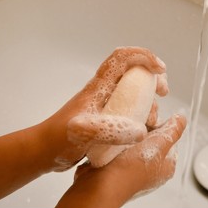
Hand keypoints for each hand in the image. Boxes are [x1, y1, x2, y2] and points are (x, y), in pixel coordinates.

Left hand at [39, 47, 168, 171]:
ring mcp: (107, 104)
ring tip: (153, 118)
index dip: (144, 56)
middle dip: (153, 77)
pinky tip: (145, 129)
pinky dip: (142, 115)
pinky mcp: (107, 117)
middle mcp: (105, 91)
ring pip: (135, 92)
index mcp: (100, 87)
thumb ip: (112, 131)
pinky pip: (130, 110)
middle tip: (163, 91)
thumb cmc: (59, 137)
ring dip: (149, 100)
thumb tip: (141, 131)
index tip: (159, 70)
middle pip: (134, 72)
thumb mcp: (85, 133)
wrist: (45, 150)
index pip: (122, 58)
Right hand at [55, 114, 186, 207]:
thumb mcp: (158, 144)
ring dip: (130, 132)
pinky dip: (118, 140)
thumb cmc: (131, 169)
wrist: (100, 185)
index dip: (160, 124)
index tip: (150, 117)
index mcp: (166, 165)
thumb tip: (183, 118)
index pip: (169, 137)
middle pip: (152, 138)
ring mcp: (134, 168)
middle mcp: (152, 169)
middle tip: (136, 121)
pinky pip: (120, 146)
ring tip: (124, 127)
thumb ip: (173, 131)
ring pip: (135, 141)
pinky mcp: (117, 166)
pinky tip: (115, 136)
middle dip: (144, 127)